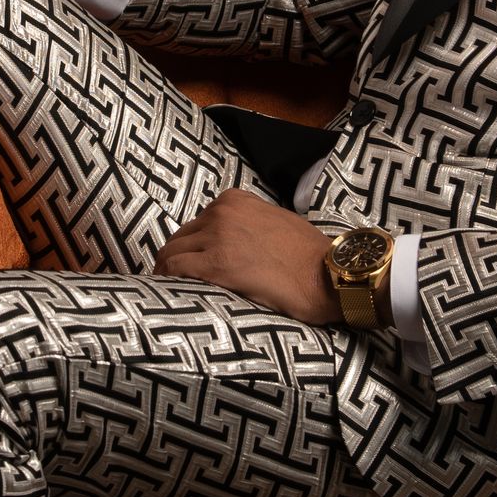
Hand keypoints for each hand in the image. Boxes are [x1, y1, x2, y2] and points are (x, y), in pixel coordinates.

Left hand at [153, 189, 337, 326]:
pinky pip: (175, 269)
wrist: (329, 274)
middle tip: (175, 285)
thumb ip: (246, 225)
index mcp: (235, 200)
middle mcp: (222, 212)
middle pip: (180, 238)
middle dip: (175, 261)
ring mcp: (218, 236)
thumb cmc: (308, 257)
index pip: (196, 224)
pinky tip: (171, 296)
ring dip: (168, 274)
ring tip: (171, 294)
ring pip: (172, 253)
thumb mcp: (273, 222)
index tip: (187, 266)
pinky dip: (167, 282)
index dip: (189, 248)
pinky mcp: (217, 264)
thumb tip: (228, 245)